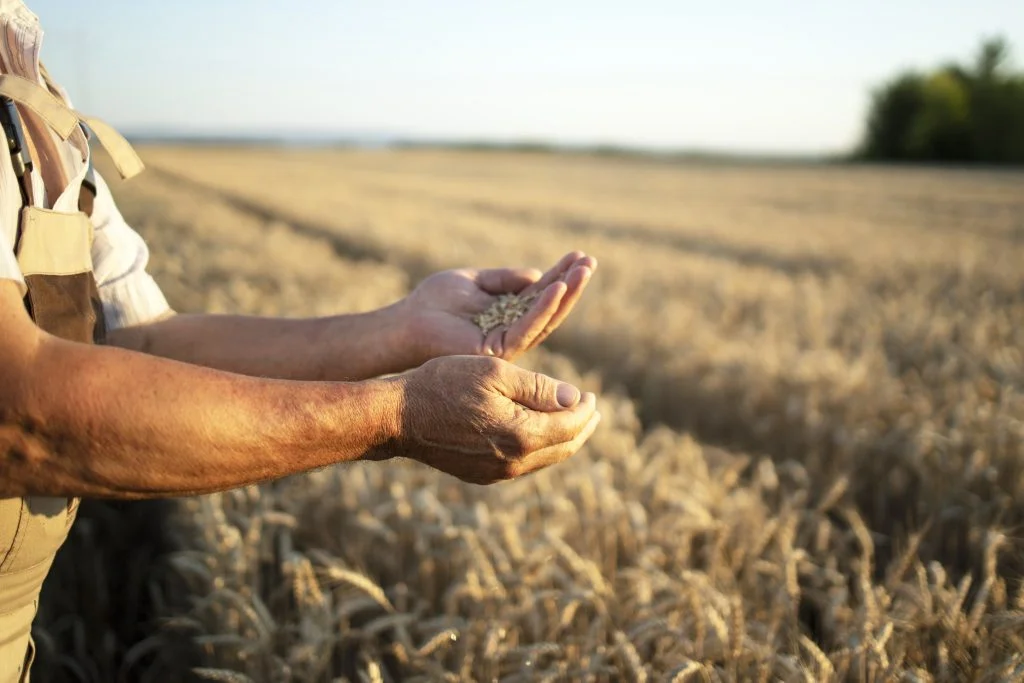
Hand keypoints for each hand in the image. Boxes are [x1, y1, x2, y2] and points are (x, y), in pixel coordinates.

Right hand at [389, 355, 599, 483]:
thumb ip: (539, 388)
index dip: (586, 409)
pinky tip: (538, 432)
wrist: (399, 417)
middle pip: (564, 448)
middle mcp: (514, 462)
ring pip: (545, 459)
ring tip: (572, 421)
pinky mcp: (482, 475)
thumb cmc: (445, 384)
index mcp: (522, 435)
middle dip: (582, 428)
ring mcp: (497, 473)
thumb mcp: (495, 373)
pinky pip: (524, 464)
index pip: (570, 425)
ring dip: (563, 439)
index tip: (592, 394)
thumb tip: (575, 399)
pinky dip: (540, 447)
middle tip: (592, 410)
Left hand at [403, 251, 595, 361]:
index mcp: (508, 314)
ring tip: (582, 271)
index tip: (579, 255)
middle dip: (571, 285)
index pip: (541, 293)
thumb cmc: (434, 301)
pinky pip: (527, 328)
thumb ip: (505, 278)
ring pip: (545, 319)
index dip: (561, 275)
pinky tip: (556, 288)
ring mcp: (507, 343)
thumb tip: (538, 275)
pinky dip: (543, 308)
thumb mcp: (475, 280)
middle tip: (590, 262)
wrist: (407, 322)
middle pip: (550, 308)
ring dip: (565, 294)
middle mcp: (512, 330)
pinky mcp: (498, 350)